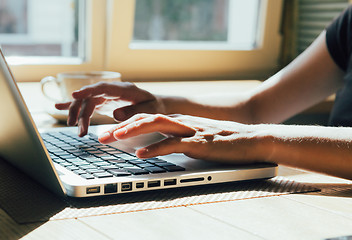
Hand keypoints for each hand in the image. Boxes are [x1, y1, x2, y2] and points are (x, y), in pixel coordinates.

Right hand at [55, 82, 165, 135]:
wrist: (157, 104)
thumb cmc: (155, 106)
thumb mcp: (150, 110)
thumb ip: (133, 112)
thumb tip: (114, 115)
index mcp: (124, 89)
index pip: (102, 87)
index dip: (88, 90)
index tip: (75, 95)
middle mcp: (112, 90)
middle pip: (90, 97)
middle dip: (81, 112)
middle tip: (79, 129)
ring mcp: (107, 95)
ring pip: (86, 102)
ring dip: (79, 115)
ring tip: (77, 130)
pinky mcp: (104, 101)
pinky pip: (87, 103)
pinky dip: (74, 105)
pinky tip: (58, 106)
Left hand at [98, 114, 268, 163]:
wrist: (251, 140)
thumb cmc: (224, 141)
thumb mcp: (195, 137)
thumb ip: (178, 138)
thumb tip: (159, 144)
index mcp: (179, 120)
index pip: (148, 118)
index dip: (127, 123)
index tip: (110, 132)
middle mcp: (181, 121)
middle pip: (146, 118)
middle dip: (122, 126)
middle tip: (102, 136)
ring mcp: (190, 131)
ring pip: (156, 125)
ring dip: (133, 130)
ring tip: (115, 137)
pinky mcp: (199, 143)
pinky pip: (173, 144)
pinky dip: (155, 148)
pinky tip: (141, 154)